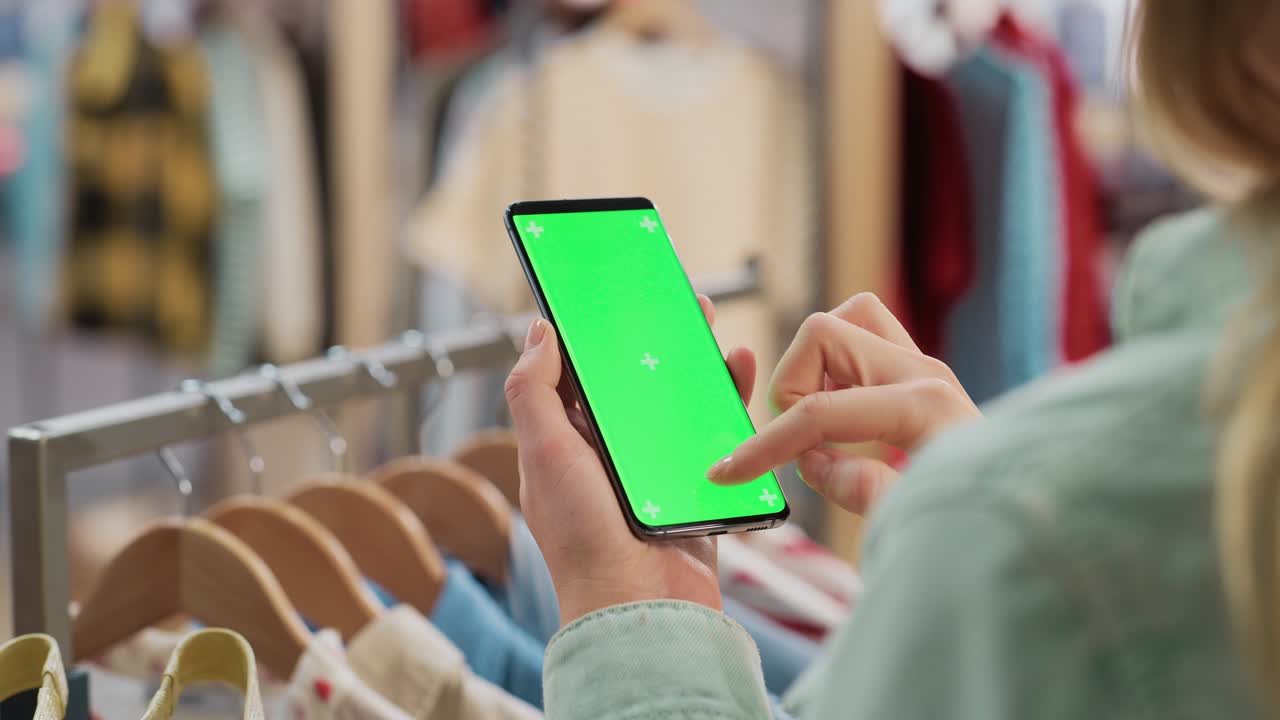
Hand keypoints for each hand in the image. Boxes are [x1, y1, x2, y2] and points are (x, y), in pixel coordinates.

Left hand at [505, 295, 756, 623]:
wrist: (640, 606)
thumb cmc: (584, 539)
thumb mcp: (545, 453)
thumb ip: (533, 391)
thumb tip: (536, 332)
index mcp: (566, 443)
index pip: (578, 376)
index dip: (593, 337)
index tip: (609, 298)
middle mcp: (609, 454)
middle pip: (634, 382)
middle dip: (652, 340)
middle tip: (672, 302)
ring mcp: (654, 470)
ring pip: (677, 402)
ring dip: (692, 361)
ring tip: (706, 325)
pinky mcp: (695, 485)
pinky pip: (714, 433)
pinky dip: (726, 400)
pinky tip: (736, 370)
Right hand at [706, 293, 979, 515]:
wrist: (1032, 526)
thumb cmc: (976, 530)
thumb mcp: (914, 525)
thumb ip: (863, 490)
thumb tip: (815, 461)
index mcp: (924, 408)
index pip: (819, 410)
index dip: (764, 444)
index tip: (725, 473)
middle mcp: (925, 373)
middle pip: (823, 332)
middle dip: (791, 385)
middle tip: (799, 443)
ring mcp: (924, 368)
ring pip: (849, 318)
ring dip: (816, 364)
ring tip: (818, 425)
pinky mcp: (921, 375)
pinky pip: (866, 337)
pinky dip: (838, 368)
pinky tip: (841, 422)